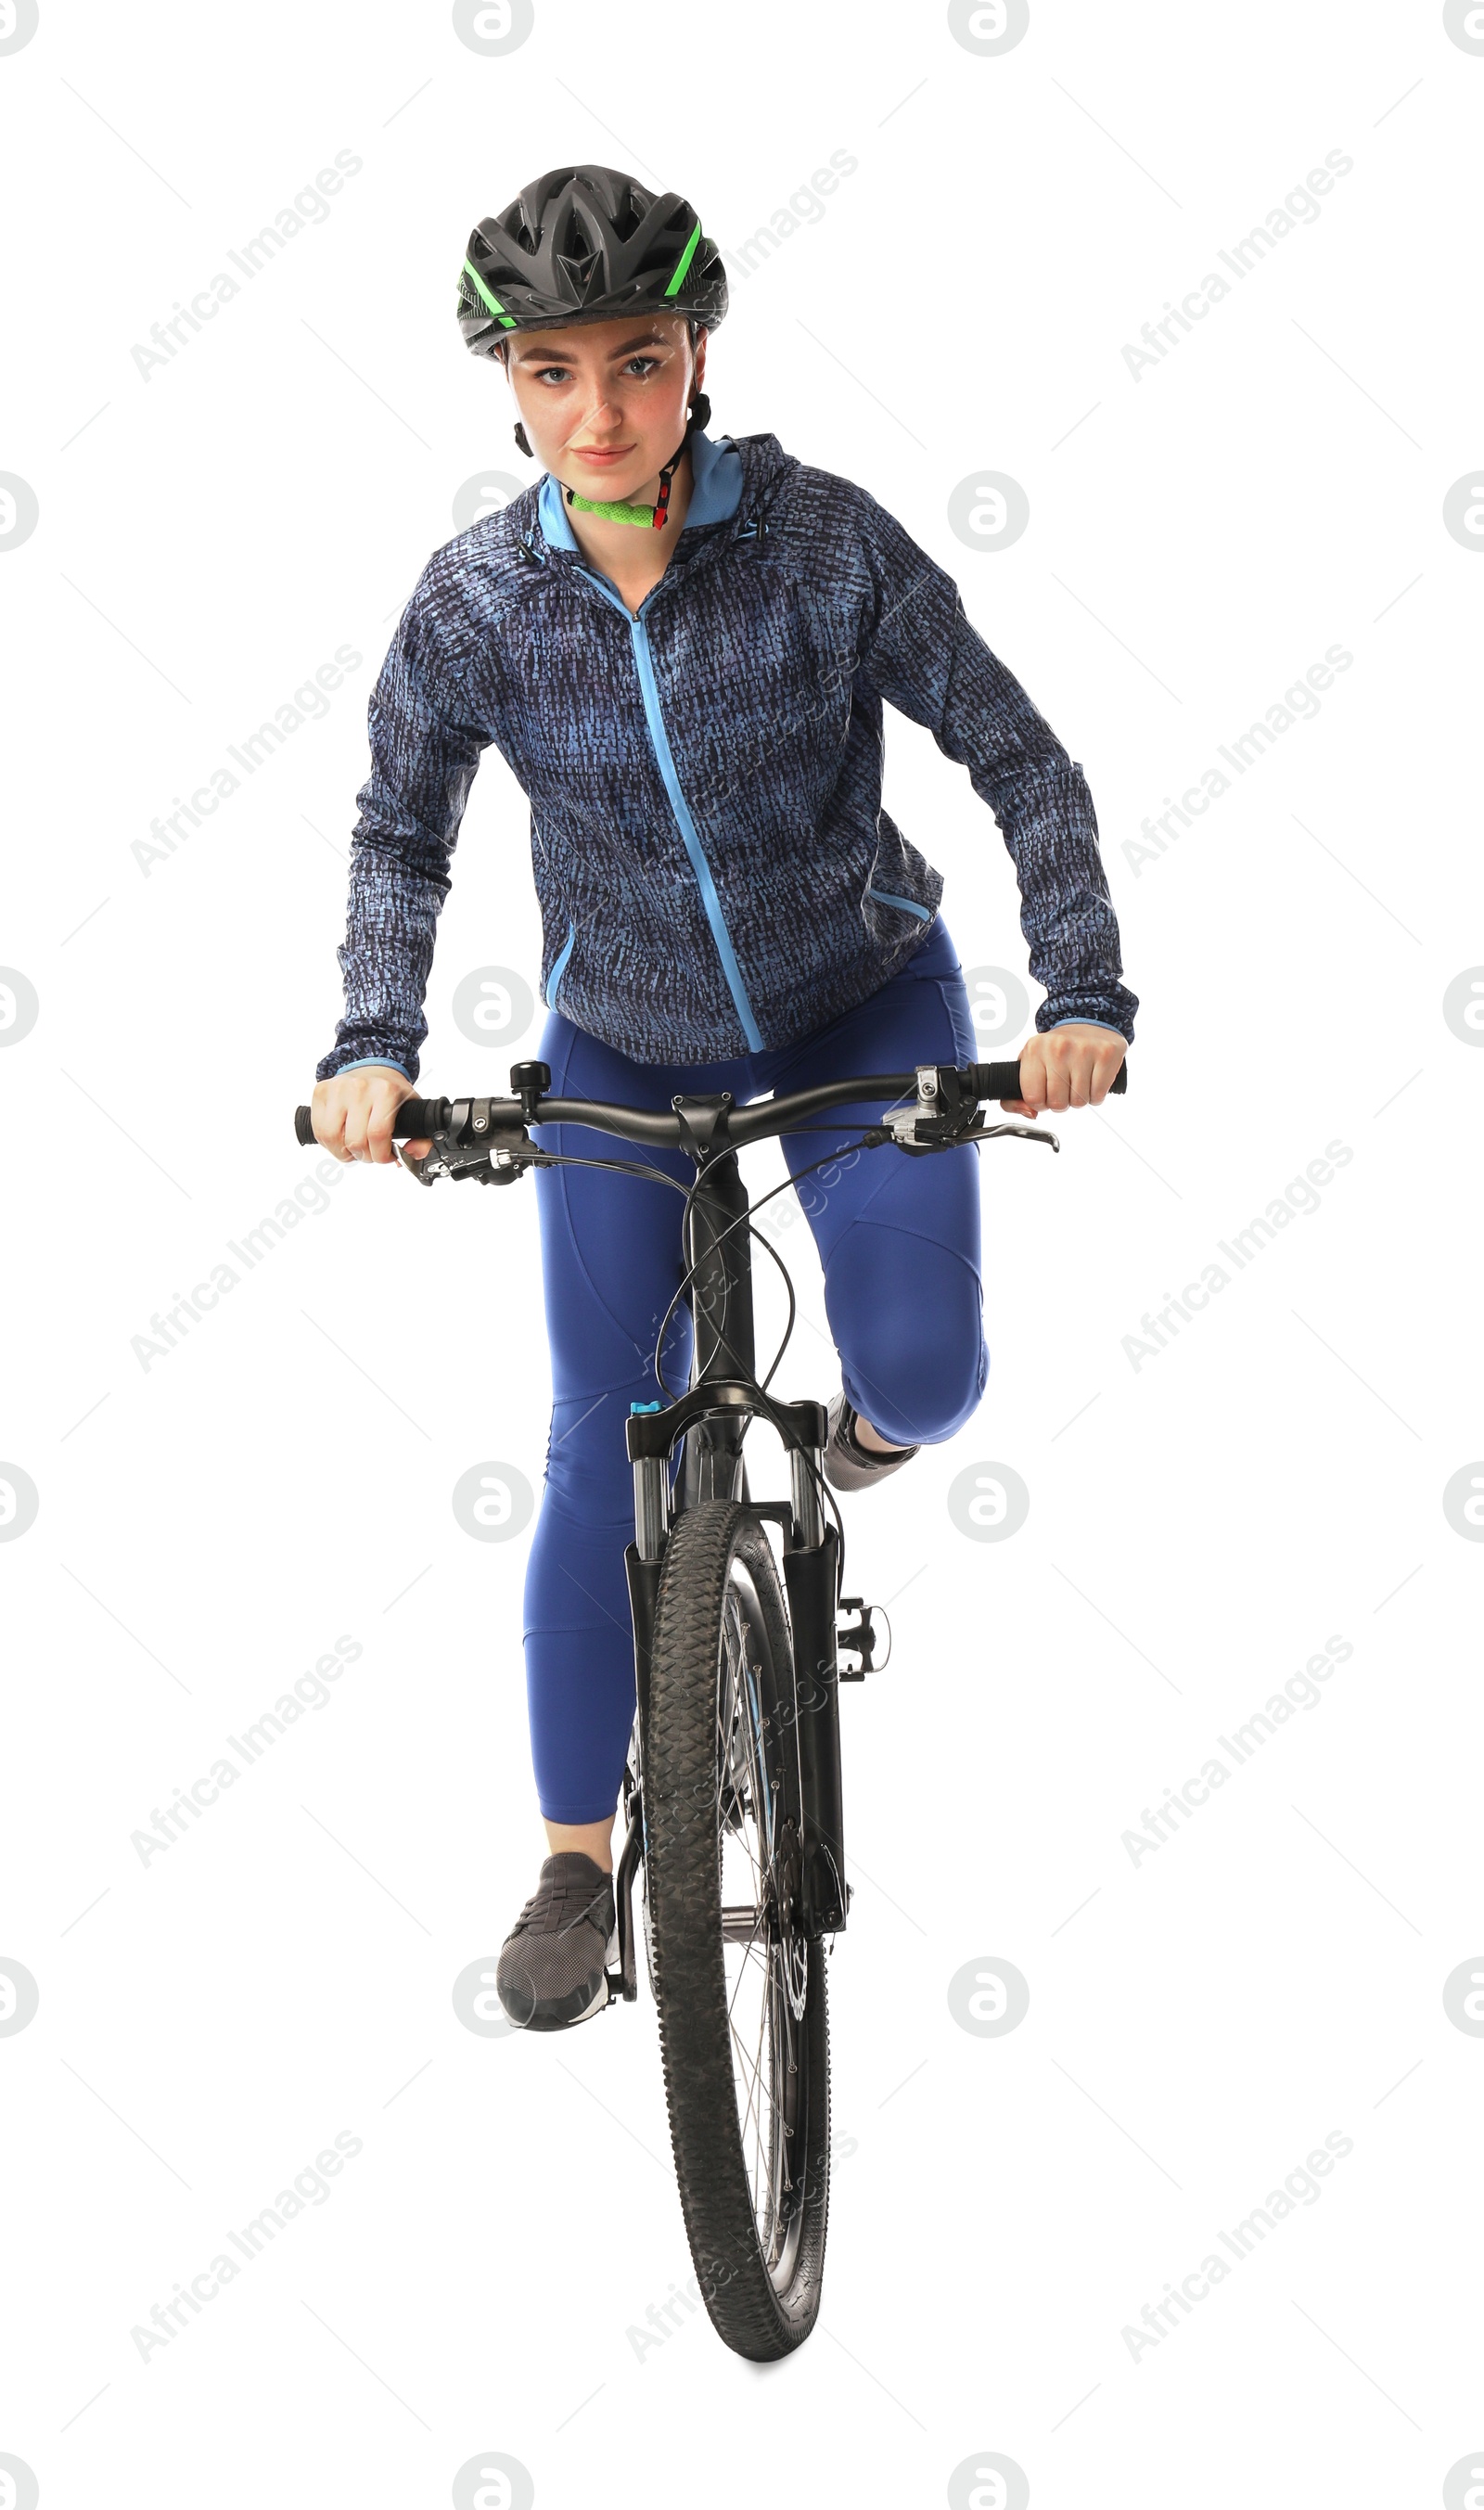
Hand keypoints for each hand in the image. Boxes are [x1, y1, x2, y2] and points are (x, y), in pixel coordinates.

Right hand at [311, 1065, 429, 1164]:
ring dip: (343, 1152)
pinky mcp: (321, 1092)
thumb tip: (413, 1153)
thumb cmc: (390, 1092)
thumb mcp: (413, 1109)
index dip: (381, 1155)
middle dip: (364, 1156)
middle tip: (369, 1153)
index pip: (378, 1135)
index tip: (386, 1157)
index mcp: (385, 1091)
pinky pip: (319, 1130)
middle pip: (355, 1141)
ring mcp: (337, 1089)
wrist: (372, 1067)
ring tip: (353, 1148)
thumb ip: (423, 1137)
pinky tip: (340, 1139)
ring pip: (332, 1138)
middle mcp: (359, 1087)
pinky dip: (329, 1143)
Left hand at [1000, 1024, 1125, 1116]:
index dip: (1039, 1103)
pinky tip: (1092, 1080)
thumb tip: (1029, 1112)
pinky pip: (1098, 1095)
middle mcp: (1058, 1048)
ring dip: (1079, 1098)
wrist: (1087, 1022)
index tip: (1045, 1094)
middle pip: (1057, 1103)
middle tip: (1064, 1088)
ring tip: (1078, 1081)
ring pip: (1079, 1101)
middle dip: (1060, 1102)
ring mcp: (1084, 1049)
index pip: (1033, 1097)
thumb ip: (1017, 1094)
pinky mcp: (1106, 1054)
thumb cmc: (1057, 1049)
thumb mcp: (1031, 1063)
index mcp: (1035, 1049)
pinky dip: (1096, 1095)